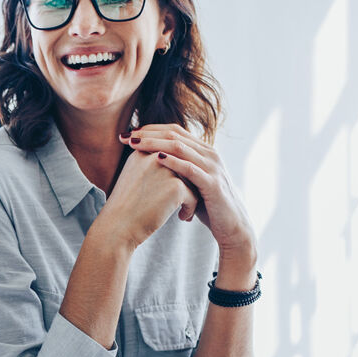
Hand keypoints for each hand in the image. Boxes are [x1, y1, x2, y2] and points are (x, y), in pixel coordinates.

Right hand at [98, 147, 199, 249]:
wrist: (117, 227)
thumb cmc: (125, 206)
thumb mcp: (133, 175)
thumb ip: (151, 163)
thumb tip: (177, 161)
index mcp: (143, 150)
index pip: (170, 154)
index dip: (176, 173)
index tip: (171, 190)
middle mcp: (155, 155)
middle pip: (183, 165)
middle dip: (187, 183)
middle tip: (184, 200)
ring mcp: (166, 169)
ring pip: (192, 179)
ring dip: (191, 195)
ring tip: (184, 210)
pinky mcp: (176, 186)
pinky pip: (194, 195)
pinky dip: (190, 208)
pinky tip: (182, 218)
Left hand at [121, 124, 256, 264]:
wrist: (231, 227)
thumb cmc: (208, 206)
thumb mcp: (191, 182)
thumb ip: (177, 170)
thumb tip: (150, 162)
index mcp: (203, 151)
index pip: (174, 130)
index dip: (150, 129)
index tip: (128, 133)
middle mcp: (209, 154)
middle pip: (175, 134)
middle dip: (148, 133)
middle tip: (126, 136)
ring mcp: (212, 167)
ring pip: (180, 147)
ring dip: (154, 143)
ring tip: (134, 144)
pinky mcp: (213, 184)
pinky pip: (190, 168)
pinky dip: (172, 162)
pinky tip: (156, 158)